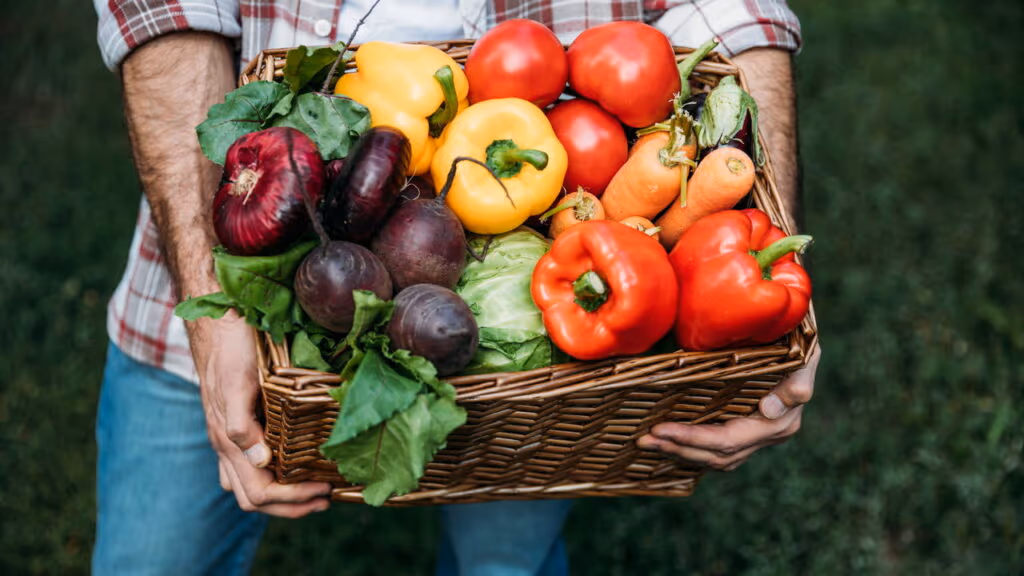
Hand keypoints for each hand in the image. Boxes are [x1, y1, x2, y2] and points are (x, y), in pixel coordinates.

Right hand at [189, 312, 332, 516]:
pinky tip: (294, 467)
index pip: (258, 493)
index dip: (292, 499)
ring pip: (249, 487)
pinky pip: (250, 465)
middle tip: (326, 498)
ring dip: (284, 497)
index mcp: (227, 443)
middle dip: (291, 506)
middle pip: (253, 499)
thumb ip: (242, 426)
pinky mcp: (236, 426)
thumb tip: (261, 462)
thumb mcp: (237, 385)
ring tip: (316, 491)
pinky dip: (275, 477)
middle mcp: (226, 447)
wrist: (218, 324)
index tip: (324, 489)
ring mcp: (228, 439)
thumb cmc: (231, 352)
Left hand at [637, 343, 820, 470]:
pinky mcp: (746, 432)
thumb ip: (797, 383)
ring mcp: (757, 438)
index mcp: (780, 423)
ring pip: (714, 458)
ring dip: (679, 452)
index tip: (661, 429)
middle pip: (717, 455)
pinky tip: (667, 443)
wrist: (801, 341)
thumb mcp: (805, 356)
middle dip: (678, 448)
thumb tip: (770, 410)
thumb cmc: (799, 343)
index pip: (728, 440)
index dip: (693, 438)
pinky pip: (716, 451)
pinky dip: (690, 450)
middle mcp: (768, 436)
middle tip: (643, 439)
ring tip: (647, 442)